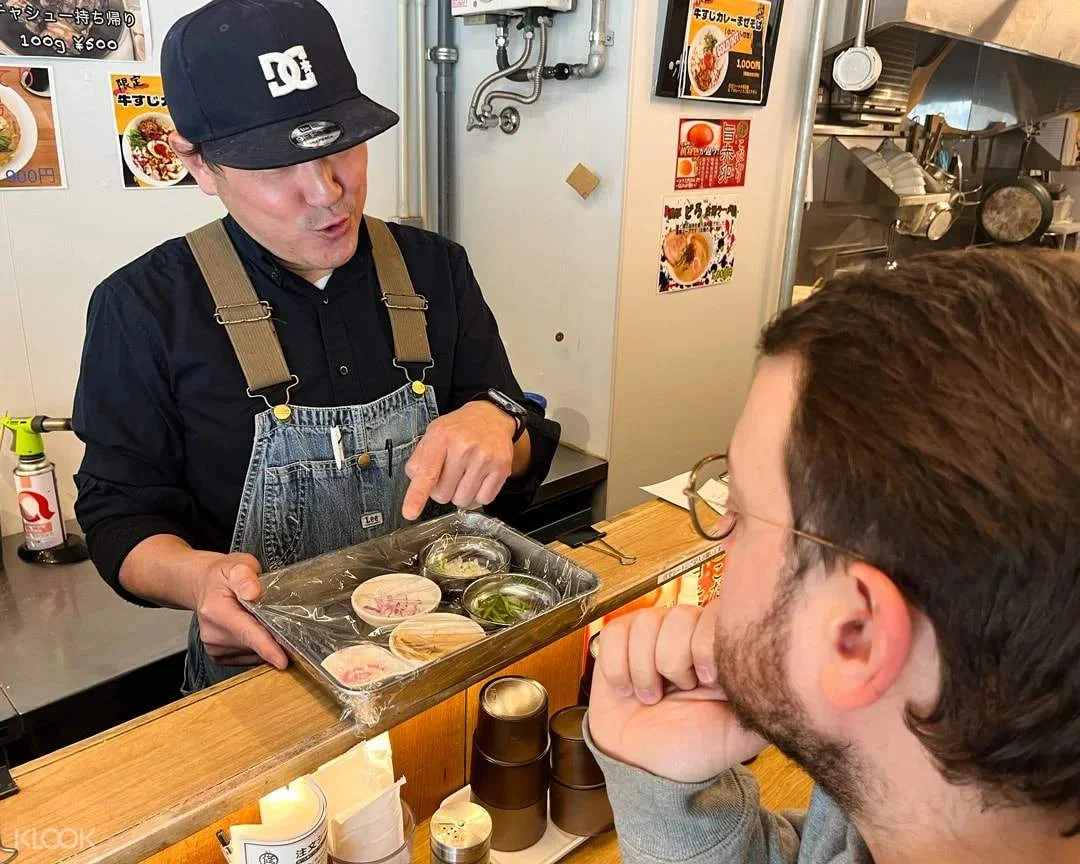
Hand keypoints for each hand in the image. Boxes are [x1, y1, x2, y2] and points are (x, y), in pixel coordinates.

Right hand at [189, 551, 288, 669]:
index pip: (246, 633)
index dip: (266, 647)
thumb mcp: (236, 564)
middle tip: (280, 617)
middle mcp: (213, 634)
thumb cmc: (223, 575)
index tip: (282, 661)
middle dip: (273, 638)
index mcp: (217, 611)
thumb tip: (252, 592)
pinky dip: (258, 647)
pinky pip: (249, 657)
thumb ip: (245, 576)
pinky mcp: (219, 656)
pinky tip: (255, 630)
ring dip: (265, 642)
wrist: (203, 585)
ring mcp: (214, 648)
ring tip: (261, 620)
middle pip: (254, 645)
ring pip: (253, 653)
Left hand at [401, 401, 515, 519]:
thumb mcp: (433, 434)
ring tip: (464, 474)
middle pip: (443, 494)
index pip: (427, 473)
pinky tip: (478, 477)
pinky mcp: (501, 468)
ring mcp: (485, 458)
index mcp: (442, 436)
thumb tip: (416, 482)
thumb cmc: (460, 428)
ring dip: (460, 493)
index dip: (417, 496)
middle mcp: (464, 447)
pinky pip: (483, 499)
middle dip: (442, 490)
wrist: (491, 417)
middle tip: (449, 473)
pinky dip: (478, 494)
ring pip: (463, 500)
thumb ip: (420, 459)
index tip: (410, 512)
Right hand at [587, 606, 766, 782]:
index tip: (707, 681)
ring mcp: (652, 635)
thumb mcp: (742, 731)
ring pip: (646, 623)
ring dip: (644, 670)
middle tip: (678, 692)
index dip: (707, 645)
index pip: (717, 613)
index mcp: (719, 648)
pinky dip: (618, 668)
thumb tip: (790, 679)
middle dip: (674, 662)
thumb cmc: (695, 747)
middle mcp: (686, 634)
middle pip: (679, 616)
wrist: (647, 767)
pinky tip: (627, 689)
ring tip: (651, 697)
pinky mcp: (619, 642)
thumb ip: (765, 703)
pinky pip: (615, 633)